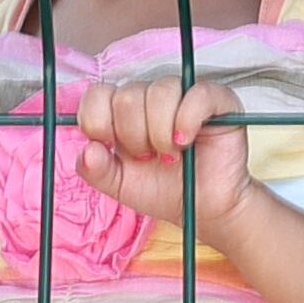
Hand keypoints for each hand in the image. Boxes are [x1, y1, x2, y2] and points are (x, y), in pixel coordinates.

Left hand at [70, 74, 254, 230]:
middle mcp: (151, 98)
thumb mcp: (120, 185)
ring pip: (159, 93)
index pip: (97, 93)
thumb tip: (88, 149)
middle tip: (150, 158)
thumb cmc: (165, 192)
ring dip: (161, 133)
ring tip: (171, 155)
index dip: (99, 121)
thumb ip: (95, 170)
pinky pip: (196, 94)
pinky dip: (187, 120)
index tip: (112, 147)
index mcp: (123, 113)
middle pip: (127, 96)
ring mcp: (183, 95)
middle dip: (134, 136)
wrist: (204, 210)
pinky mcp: (216, 100)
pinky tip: (186, 142)